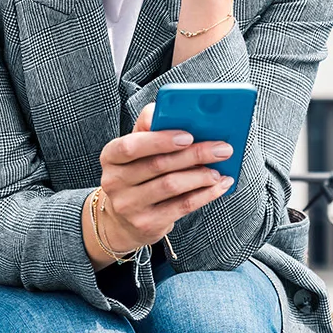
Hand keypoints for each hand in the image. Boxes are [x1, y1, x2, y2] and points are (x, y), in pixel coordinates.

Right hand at [85, 103, 234, 267]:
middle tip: (222, 148)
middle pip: (158, 165)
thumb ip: (149, 126)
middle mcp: (115, 181)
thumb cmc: (137, 173)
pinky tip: (219, 186)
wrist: (124, 219)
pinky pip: (181, 207)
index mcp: (111, 156)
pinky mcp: (146, 224)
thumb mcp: (136, 148)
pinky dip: (205, 195)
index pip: (130, 146)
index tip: (189, 135)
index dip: (160, 140)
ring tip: (220, 169)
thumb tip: (166, 108)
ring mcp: (129, 206)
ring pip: (171, 186)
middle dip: (194, 154)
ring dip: (201, 176)